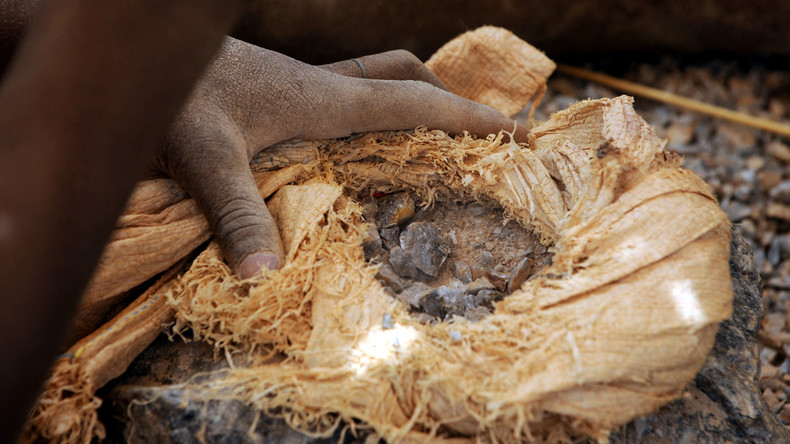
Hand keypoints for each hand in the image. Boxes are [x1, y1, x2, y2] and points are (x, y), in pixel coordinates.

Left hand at [157, 37, 527, 277]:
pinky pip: (347, 95)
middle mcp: (321, 89)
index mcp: (324, 101)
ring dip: (412, 103)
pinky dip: (372, 114)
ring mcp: (300, 87)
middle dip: (448, 104)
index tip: (516, 132)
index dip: (469, 119)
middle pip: (405, 81)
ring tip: (430, 143)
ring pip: (377, 82)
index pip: (416, 104)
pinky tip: (355, 145)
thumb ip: (235, 212)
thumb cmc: (168, 96)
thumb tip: (266, 278)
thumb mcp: (202, 157)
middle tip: (476, 138)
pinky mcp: (279, 93)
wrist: (136, 52)